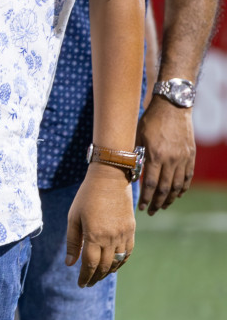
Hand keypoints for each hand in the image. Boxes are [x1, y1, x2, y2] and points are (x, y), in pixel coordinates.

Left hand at [65, 166, 136, 287]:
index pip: (90, 264)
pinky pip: (128, 253)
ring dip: (108, 273)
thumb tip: (70, 264)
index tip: (80, 284)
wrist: (110, 180)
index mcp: (94, 235)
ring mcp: (123, 235)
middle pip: (104, 267)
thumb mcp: (73, 217)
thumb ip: (73, 242)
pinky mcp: (131, 231)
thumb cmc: (86, 197)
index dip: (85, 276)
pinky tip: (113, 266)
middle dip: (95, 278)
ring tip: (98, 277)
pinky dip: (120, 263)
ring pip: (117, 262)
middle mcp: (111, 238)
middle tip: (87, 284)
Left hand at [136, 97, 194, 214]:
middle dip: (157, 203)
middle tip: (150, 212)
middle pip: (165, 189)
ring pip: (178, 185)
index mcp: (155, 155)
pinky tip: (177, 194)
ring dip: (170, 199)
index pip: (151, 184)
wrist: (172, 107)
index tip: (141, 207)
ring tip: (162, 206)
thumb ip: (136, 155)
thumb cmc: (150, 120)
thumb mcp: (137, 136)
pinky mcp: (191, 156)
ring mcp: (183, 159)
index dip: (146, 198)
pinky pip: (187, 177)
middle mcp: (171, 160)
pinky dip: (182, 188)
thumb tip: (129, 173)